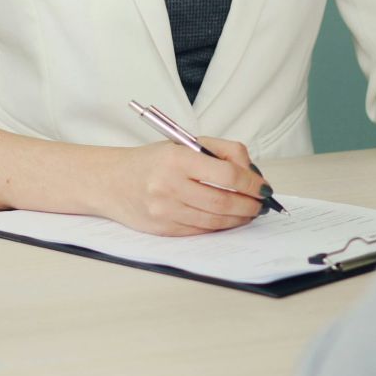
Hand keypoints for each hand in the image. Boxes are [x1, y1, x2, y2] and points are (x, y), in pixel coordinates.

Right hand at [101, 138, 269, 236]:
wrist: (111, 182)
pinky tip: (229, 220)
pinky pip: (200, 231)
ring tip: (250, 212)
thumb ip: (222, 151)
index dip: (251, 183)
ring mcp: (165, 210)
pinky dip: (220, 226)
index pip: (226, 173)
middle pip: (223, 200)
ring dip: (239, 218)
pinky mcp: (162, 229)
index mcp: (177, 158)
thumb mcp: (184, 144)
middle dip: (249, 204)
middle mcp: (169, 185)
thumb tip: (253, 174)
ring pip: (214, 220)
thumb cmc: (153, 161)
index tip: (264, 187)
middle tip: (262, 203)